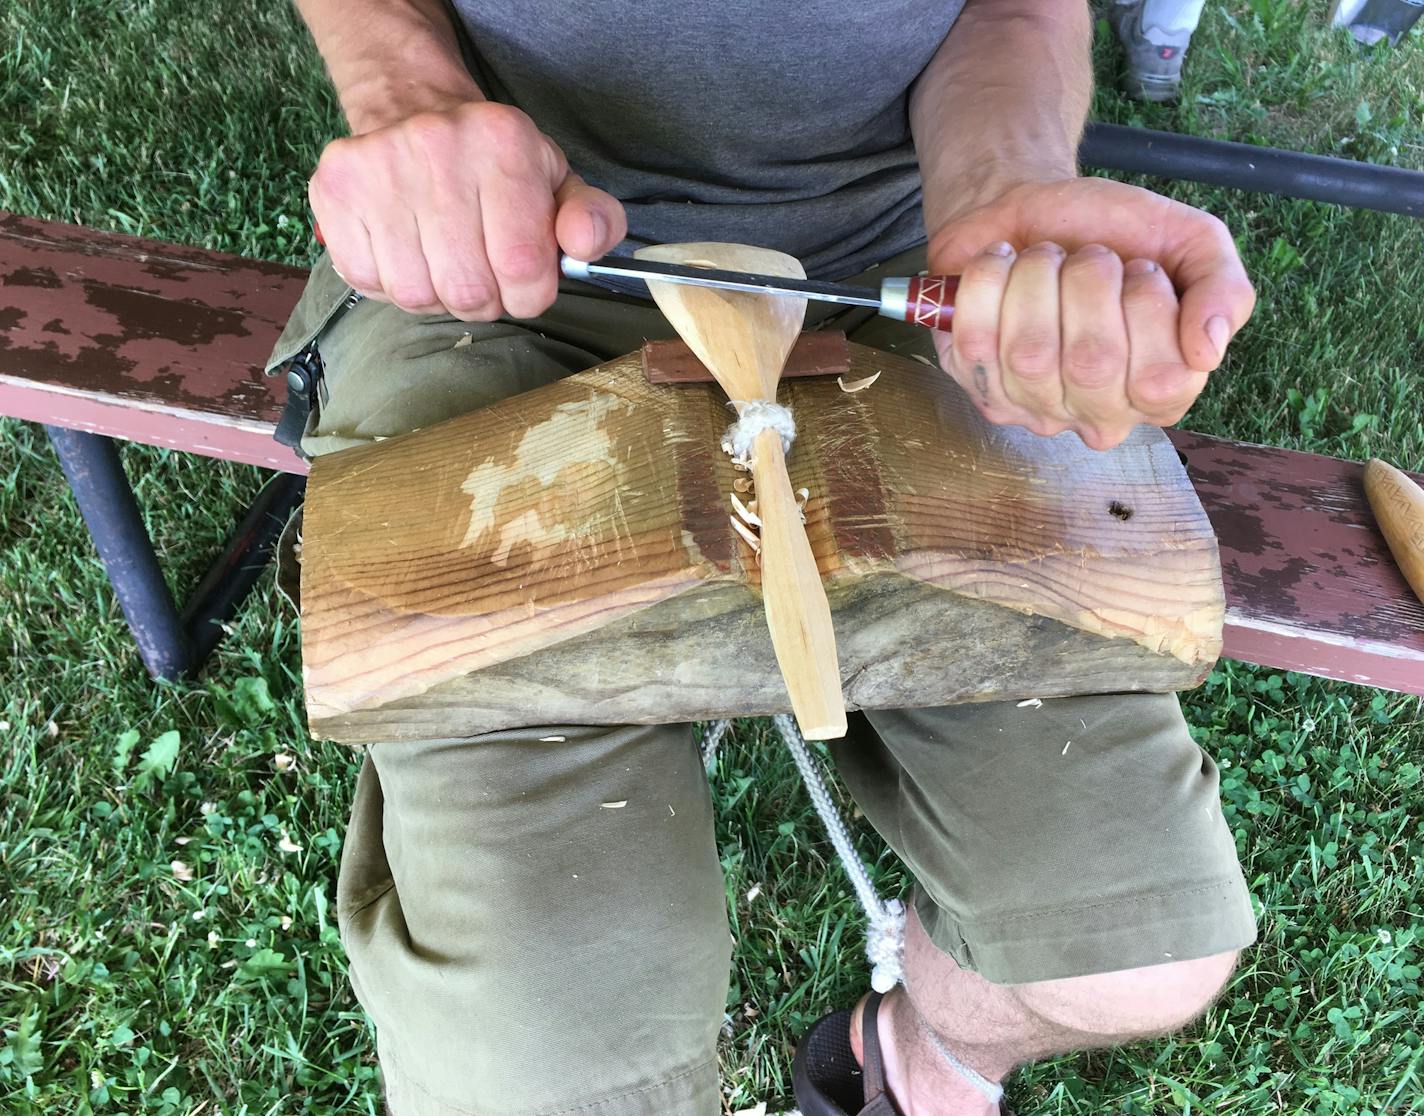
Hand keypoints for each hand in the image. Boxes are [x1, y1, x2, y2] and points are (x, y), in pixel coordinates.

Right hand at [309, 100, 626, 319]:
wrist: (412, 105)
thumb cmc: (494, 162)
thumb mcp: (556, 181)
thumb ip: (592, 218)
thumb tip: (583, 243)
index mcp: (503, 142)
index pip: (522, 266)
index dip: (528, 294)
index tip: (526, 281)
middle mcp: (436, 146)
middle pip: (467, 290)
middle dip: (484, 300)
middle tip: (484, 274)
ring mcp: (377, 167)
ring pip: (415, 295)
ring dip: (436, 296)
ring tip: (443, 260)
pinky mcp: (333, 188)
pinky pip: (367, 280)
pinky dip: (391, 283)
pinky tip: (406, 251)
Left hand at [926, 177, 1255, 449]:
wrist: (1029, 206)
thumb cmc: (1111, 233)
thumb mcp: (1188, 243)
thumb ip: (1224, 290)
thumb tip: (1207, 351)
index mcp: (1157, 392)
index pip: (1163, 381)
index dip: (1149, 305)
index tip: (1139, 269)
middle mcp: (1091, 412)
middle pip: (1094, 363)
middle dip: (1091, 280)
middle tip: (1090, 257)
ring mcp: (1025, 403)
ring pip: (1031, 352)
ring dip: (1039, 275)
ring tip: (1046, 259)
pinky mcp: (969, 376)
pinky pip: (976, 334)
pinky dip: (990, 277)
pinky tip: (1004, 266)